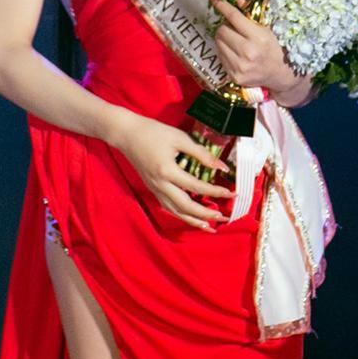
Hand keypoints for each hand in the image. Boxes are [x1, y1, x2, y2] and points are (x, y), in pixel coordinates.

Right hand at [115, 114, 232, 230]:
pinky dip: (182, 214)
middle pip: (185, 207)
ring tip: (210, 226)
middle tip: (223, 216)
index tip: (231, 193)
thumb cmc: (153, 132)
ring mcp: (154, 189)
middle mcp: (160, 185)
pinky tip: (191, 217)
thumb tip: (221, 167)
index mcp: (167, 171)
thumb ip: (201, 153)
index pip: (196, 186)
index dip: (215, 191)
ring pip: (176, 211)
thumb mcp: (179, 138)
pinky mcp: (152, 189)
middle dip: (206, 214)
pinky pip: (168, 207)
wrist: (126, 134)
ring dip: (194, 220)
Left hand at [209, 0, 319, 107]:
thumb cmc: (274, 48)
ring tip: (234, 40)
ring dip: (223, 39)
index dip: (222, 6)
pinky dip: (224, 51)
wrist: (280, 74)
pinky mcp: (234, 76)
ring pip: (218, 43)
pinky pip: (220, 57)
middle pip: (222, 30)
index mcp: (258, 37)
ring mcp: (240, 66)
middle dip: (224, 26)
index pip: (234, 17)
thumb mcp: (266, 29)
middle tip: (232, 27)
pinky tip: (235, 52)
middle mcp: (248, 52)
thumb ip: (251, 13)